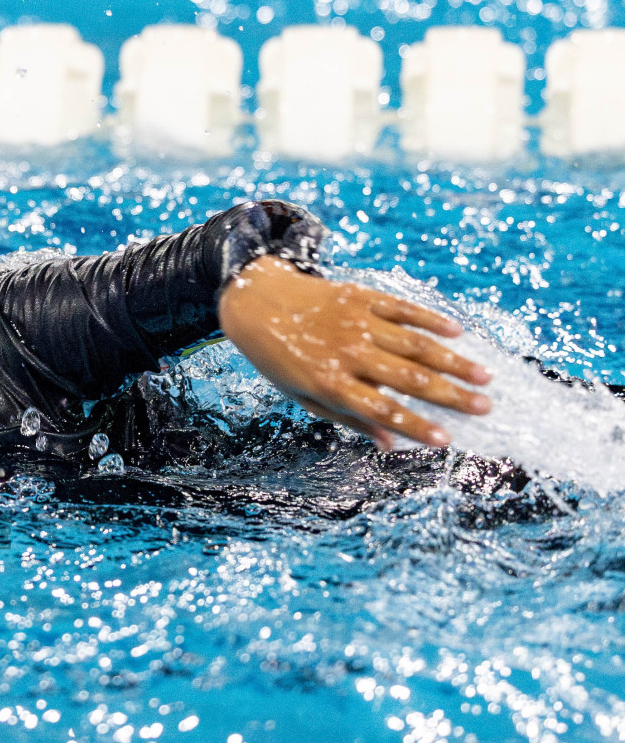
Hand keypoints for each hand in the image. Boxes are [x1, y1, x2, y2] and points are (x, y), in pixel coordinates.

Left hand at [217, 255, 491, 448]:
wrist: (257, 303)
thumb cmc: (281, 358)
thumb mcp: (303, 396)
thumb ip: (349, 418)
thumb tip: (390, 445)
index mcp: (331, 383)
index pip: (383, 410)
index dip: (416, 426)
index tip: (447, 440)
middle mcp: (348, 353)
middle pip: (409, 379)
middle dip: (451, 395)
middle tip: (486, 407)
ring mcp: (357, 322)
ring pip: (415, 344)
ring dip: (453, 361)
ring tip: (485, 376)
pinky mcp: (361, 297)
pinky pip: (403, 309)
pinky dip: (431, 320)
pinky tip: (457, 333)